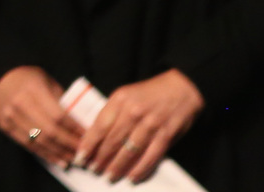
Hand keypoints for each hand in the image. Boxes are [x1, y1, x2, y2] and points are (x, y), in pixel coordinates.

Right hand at [0, 66, 81, 167]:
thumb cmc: (29, 78)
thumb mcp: (47, 82)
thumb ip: (61, 101)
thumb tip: (80, 125)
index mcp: (33, 89)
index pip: (58, 116)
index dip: (75, 130)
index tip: (88, 138)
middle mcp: (19, 104)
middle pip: (50, 131)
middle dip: (69, 144)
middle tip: (84, 152)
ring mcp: (10, 116)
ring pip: (39, 141)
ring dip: (59, 153)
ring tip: (74, 159)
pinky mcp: (4, 126)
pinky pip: (27, 145)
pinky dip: (45, 154)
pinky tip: (58, 160)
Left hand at [74, 69, 202, 182]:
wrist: (181, 88)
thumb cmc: (149, 93)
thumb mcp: (126, 96)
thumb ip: (113, 113)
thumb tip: (97, 136)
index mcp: (119, 99)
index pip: (100, 125)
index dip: (89, 143)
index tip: (81, 156)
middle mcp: (133, 112)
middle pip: (113, 140)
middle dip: (101, 158)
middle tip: (93, 169)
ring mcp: (151, 124)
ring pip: (130, 150)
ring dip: (118, 166)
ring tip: (109, 176)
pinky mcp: (166, 135)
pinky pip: (151, 156)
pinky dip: (141, 168)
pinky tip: (132, 177)